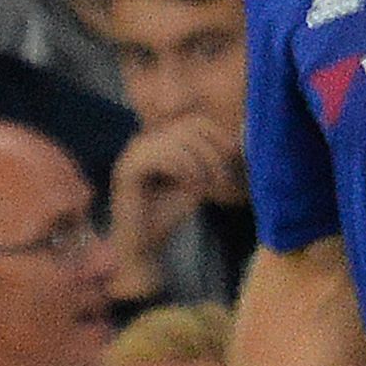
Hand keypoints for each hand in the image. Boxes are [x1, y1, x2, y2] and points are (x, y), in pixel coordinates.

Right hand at [108, 117, 242, 296]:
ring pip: (178, 140)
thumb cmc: (172, 212)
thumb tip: (239, 139)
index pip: (196, 122)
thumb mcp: (201, 178)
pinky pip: (162, 156)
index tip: (237, 160)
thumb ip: (213, 158)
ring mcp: (133, 151)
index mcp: (160, 137)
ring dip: (203, 165)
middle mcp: (145, 139)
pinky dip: (185, 171)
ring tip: (211, 188)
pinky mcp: (126, 168)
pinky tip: (195, 188)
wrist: (145, 243)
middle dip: (214, 154)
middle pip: (190, 128)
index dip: (221, 137)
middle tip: (225, 182)